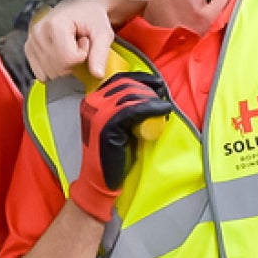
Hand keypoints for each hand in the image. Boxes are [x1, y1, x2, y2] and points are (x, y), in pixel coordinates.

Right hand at [26, 0, 145, 83]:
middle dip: (74, 62)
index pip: (69, 58)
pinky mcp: (28, 48)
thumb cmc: (91, 17)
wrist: (80, 7)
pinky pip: (41, 74)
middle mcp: (38, 31)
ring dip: (64, 66)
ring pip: (50, 73)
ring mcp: (31, 40)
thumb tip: (97, 75)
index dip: (83, 54)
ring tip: (69, 47)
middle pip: (58, 68)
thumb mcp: (102, 32)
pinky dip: (53, 69)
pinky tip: (59, 54)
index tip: (84, 41)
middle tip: (78, 44)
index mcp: (55, 23)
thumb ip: (100, 53)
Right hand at [70, 72, 172, 221]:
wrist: (98, 179)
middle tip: (163, 93)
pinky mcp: (107, 125)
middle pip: (125, 85)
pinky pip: (133, 110)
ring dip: (152, 98)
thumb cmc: (110, 155)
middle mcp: (93, 102)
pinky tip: (163, 109)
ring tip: (164, 104)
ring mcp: (98, 112)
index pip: (118, 79)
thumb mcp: (116, 127)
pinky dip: (151, 107)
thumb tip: (147, 97)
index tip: (157, 82)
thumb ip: (123, 111)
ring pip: (130, 95)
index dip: (140, 78)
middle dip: (147, 87)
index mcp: (93, 100)